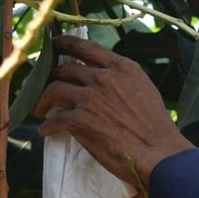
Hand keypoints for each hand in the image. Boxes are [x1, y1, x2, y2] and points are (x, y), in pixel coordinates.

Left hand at [34, 36, 192, 197]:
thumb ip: (122, 82)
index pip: (87, 47)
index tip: (54, 44)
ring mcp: (90, 98)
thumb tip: (105, 84)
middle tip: (44, 84)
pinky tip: (47, 131)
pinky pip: (55, 119)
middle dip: (51, 76)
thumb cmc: (157, 129)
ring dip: (43, 100)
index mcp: (122, 68)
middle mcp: (104, 78)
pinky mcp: (80, 120)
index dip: (65, 43)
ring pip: (54, 90)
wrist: (158, 154)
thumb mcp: (144, 91)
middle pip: (66, 68)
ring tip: (40, 110)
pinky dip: (48, 126)